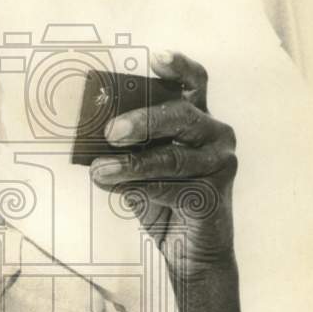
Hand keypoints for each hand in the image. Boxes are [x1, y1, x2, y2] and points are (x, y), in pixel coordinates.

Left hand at [90, 50, 236, 280]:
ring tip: (100, 170)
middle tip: (111, 131)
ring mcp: (219, 165)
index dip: (178, 68)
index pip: (195, 84)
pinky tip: (117, 190)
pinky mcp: (213, 197)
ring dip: (130, 164)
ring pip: (171, 157)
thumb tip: (92, 136)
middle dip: (143, 120)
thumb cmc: (164, 200)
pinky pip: (170, 188)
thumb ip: (127, 148)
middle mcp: (216, 136)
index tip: (156, 59)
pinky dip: (138, 190)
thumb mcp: (141, 168)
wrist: (190, 252)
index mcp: (199, 120)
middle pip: (181, 116)